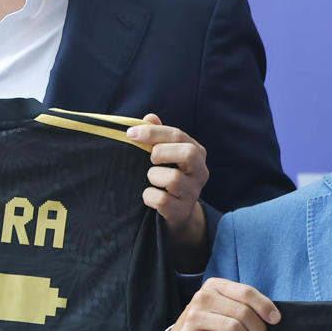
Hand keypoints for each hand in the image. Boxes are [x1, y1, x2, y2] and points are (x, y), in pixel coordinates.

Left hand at [128, 114, 211, 268]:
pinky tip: (149, 196)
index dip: (153, 132)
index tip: (130, 134)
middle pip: (188, 153)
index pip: (178, 135)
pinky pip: (162, 200)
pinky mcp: (182, 210)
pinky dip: (149, 196)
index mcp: (197, 152)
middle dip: (162, 152)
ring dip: (154, 177)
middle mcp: (200, 171)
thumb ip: (158, 135)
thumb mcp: (166, 154)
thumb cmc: (168, 176)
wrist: (177, 213)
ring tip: (151, 179)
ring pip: (173, 179)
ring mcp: (194, 192)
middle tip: (150, 159)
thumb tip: (150, 117)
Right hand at [163, 278, 279, 330]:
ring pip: (233, 329)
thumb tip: (273, 315)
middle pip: (243, 312)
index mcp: (215, 285)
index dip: (265, 306)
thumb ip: (244, 305)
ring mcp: (194, 317)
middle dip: (259, 329)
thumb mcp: (224, 307)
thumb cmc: (211, 323)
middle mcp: (202, 297)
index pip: (246, 292)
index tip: (276, 319)